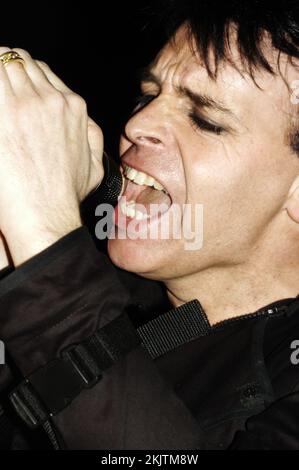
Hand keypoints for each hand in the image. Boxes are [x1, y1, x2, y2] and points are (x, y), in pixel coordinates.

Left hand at [0, 48, 103, 265]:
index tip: (10, 84)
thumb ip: (92, 137)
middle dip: (5, 67)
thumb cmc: (67, 196)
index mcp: (73, 107)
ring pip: (2, 60)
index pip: (41, 70)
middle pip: (20, 60)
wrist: (47, 215)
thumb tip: (84, 120)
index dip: (22, 73)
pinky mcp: (5, 113)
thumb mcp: (95, 167)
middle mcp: (52, 99)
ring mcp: (27, 103)